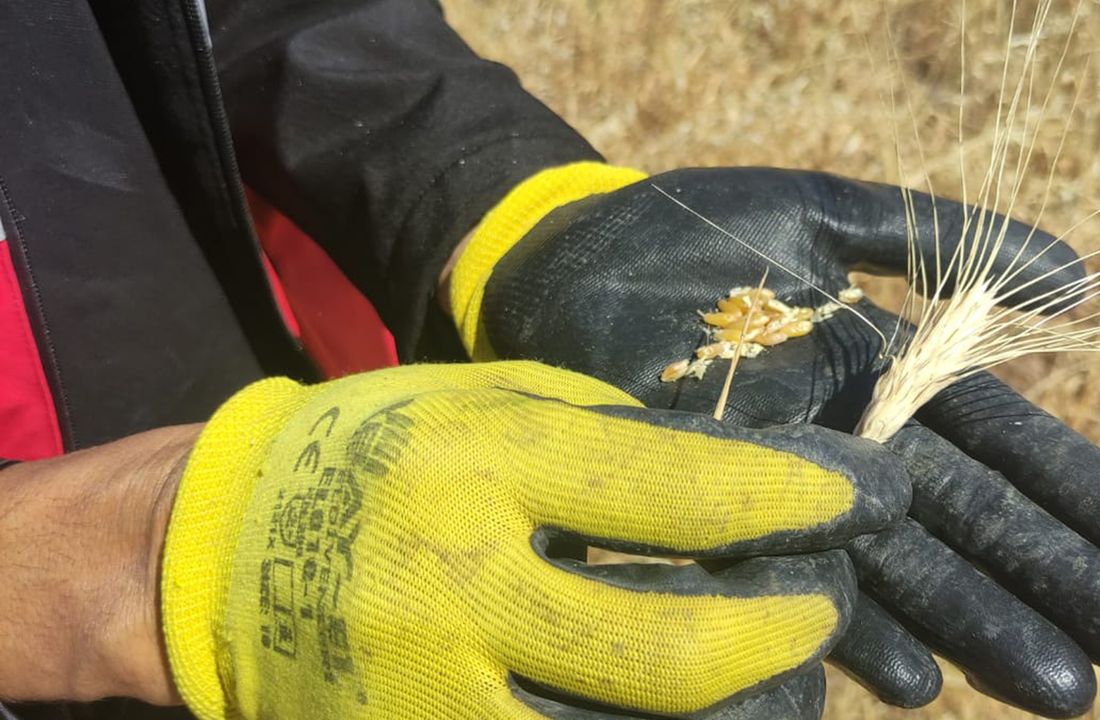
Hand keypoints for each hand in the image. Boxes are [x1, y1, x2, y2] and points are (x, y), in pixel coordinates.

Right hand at [161, 361, 908, 717]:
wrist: (217, 560)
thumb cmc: (371, 454)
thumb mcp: (481, 401)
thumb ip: (605, 434)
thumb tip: (740, 473)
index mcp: (478, 464)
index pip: (679, 488)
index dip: (799, 497)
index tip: (872, 492)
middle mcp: (458, 589)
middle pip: (674, 654)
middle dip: (788, 635)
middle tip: (826, 605)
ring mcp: (435, 702)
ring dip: (746, 714)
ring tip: (779, 671)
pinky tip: (706, 712)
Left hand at [446, 164, 1099, 716]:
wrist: (560, 259)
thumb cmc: (689, 231)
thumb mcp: (823, 215)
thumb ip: (946, 239)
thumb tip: (1087, 284)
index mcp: (883, 376)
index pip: (1007, 448)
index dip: (1090, 505)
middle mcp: (843, 446)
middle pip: (973, 524)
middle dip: (1066, 588)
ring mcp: (777, 491)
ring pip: (898, 568)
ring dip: (982, 629)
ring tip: (1066, 689)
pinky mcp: (706, 520)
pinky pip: (786, 584)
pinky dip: (848, 632)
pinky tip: (912, 680)